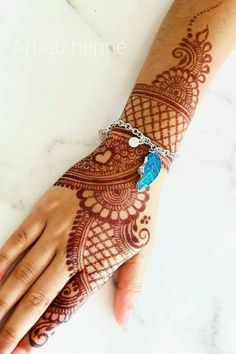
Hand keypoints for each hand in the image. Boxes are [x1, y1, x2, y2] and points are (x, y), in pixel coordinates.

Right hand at [0, 129, 159, 352]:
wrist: (131, 165)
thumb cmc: (139, 208)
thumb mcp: (143, 249)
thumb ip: (131, 287)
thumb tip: (123, 320)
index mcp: (97, 264)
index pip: (65, 307)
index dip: (44, 331)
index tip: (25, 349)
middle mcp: (72, 252)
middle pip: (38, 296)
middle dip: (15, 325)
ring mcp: (56, 229)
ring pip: (23, 271)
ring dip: (3, 298)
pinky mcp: (46, 208)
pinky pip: (18, 238)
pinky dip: (2, 259)